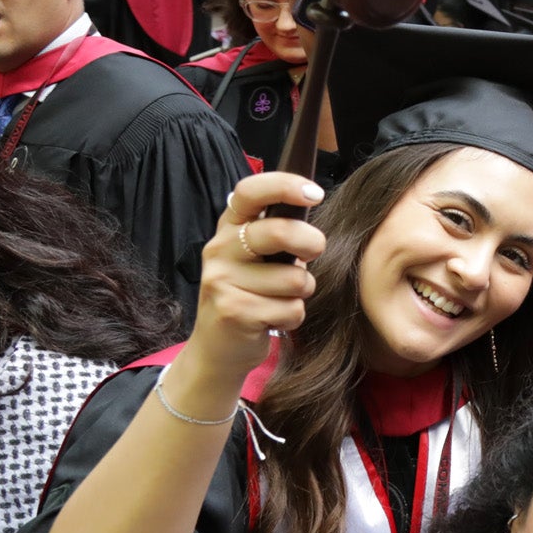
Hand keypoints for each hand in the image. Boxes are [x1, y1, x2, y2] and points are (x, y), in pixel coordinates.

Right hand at [188, 173, 325, 380]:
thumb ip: (279, 231)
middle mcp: (220, 249)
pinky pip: (291, 310)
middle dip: (312, 244)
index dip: (285, 185)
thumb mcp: (258, 256)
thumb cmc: (251, 293)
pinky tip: (272, 319)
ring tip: (281, 298)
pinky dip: (293, 318)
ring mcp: (222, 280)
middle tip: (311, 254)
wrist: (218, 347)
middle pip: (280, 232)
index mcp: (229, 227)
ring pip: (295, 279)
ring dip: (301, 292)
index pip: (250, 191)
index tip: (314, 193)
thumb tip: (313, 203)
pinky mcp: (233, 311)